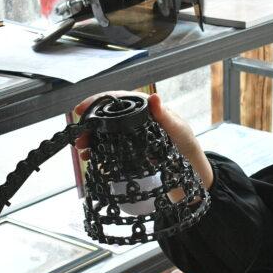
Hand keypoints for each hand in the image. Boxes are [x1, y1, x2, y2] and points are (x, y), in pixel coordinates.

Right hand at [72, 92, 212, 188]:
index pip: (120, 99)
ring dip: (93, 139)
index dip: (99, 101)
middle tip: (79, 136)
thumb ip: (165, 116)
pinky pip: (112, 148)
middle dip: (92, 124)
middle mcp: (139, 120)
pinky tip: (91, 158)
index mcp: (149, 110)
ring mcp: (134, 136)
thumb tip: (154, 97)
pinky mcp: (133, 152)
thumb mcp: (178, 132)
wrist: (193, 175)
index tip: (82, 108)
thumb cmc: (188, 149)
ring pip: (108, 133)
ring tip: (82, 149)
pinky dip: (100, 152)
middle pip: (110, 117)